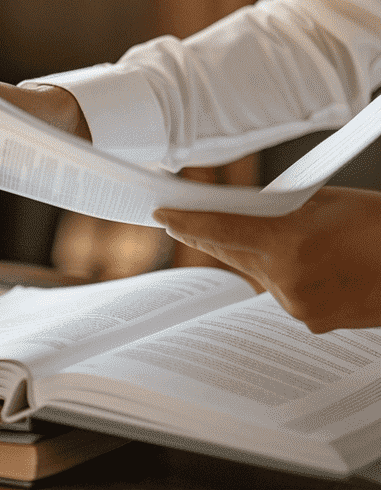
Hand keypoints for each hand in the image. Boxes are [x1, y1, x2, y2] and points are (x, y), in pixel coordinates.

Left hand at [153, 186, 380, 332]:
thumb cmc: (377, 224)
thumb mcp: (321, 202)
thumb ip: (275, 210)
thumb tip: (241, 214)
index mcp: (287, 241)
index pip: (221, 229)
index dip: (187, 221)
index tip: (163, 216)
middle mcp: (288, 278)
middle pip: (231, 253)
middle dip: (207, 236)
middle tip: (180, 222)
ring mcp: (300, 305)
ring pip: (257, 273)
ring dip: (253, 256)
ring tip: (272, 237)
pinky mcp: (313, 321)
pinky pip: (282, 291)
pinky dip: (281, 275)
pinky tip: (301, 262)